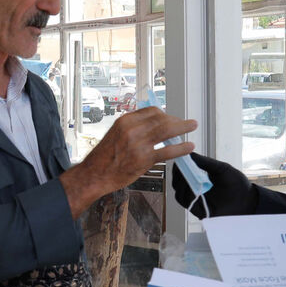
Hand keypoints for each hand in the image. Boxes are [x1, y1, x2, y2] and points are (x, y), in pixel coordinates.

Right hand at [61, 107, 196, 218]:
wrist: (93, 175)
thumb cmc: (103, 158)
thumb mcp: (115, 134)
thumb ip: (132, 129)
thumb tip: (151, 127)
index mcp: (125, 121)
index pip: (151, 111)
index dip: (164, 114)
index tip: (170, 118)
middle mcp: (132, 129)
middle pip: (161, 118)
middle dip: (176, 120)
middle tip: (185, 124)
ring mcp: (138, 144)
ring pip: (167, 130)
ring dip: (183, 128)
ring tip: (192, 127)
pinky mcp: (143, 159)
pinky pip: (167, 150)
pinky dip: (181, 148)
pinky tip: (188, 147)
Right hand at [169, 153, 257, 218]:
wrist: (249, 200)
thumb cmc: (236, 184)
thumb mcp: (220, 169)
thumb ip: (205, 162)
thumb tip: (189, 154)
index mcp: (198, 180)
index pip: (181, 174)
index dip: (178, 167)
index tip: (179, 159)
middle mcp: (195, 192)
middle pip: (177, 184)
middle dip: (178, 175)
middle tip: (182, 167)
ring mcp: (197, 203)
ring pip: (179, 194)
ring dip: (182, 184)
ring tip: (188, 176)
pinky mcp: (200, 212)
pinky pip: (188, 204)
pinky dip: (188, 194)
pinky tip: (194, 187)